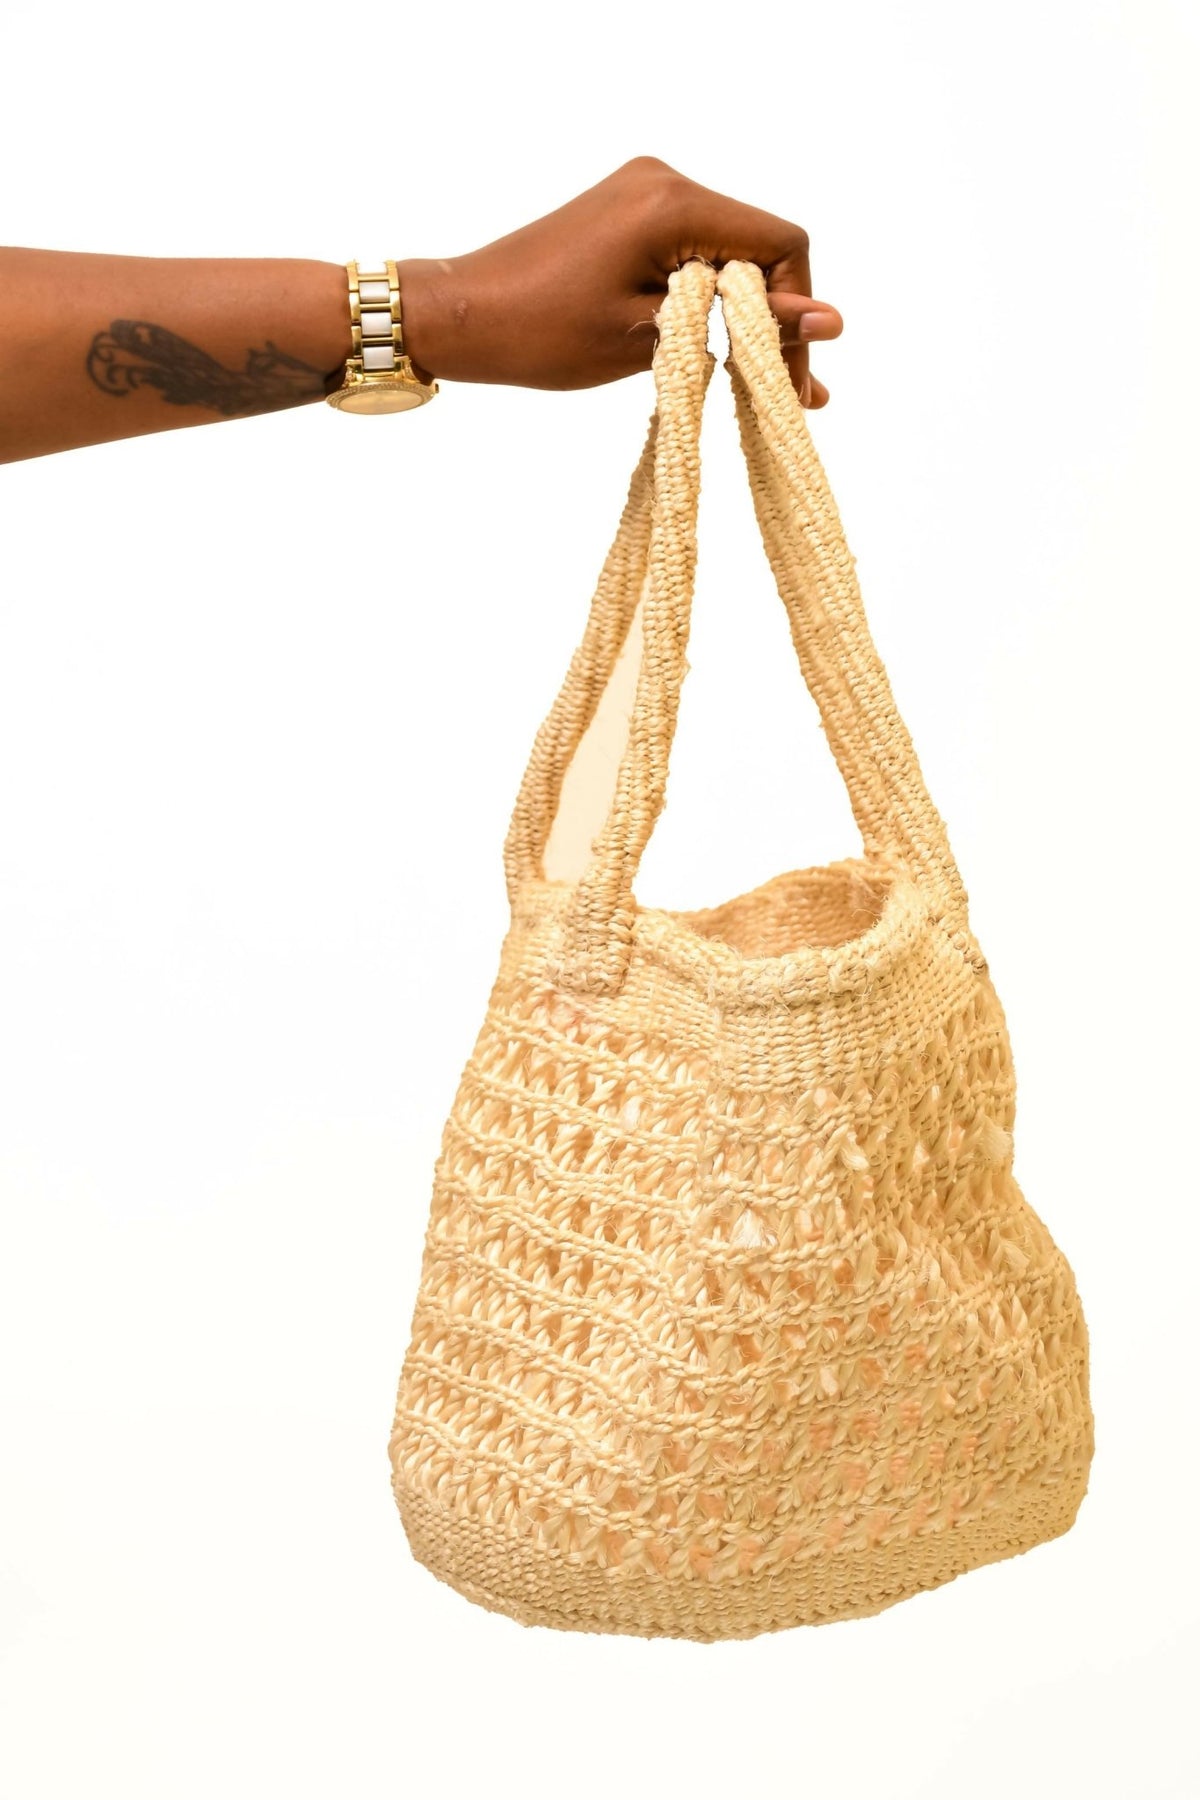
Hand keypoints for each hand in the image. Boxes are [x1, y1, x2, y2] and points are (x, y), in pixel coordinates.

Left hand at [396, 157, 841, 405]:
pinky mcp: (628, 215)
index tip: (791, 376)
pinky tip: (721, 356)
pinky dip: (710, 305)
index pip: (779, 243)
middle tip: (792, 397)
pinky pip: (693, 256)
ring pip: (728, 256)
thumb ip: (748, 325)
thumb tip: (831, 323)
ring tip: (764, 391)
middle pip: (758, 249)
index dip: (799, 308)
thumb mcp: (655, 338)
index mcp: (673, 203)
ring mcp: (644, 194)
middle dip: (777, 324)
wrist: (464, 316)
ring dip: (746, 320)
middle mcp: (664, 182)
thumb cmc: (543, 333)